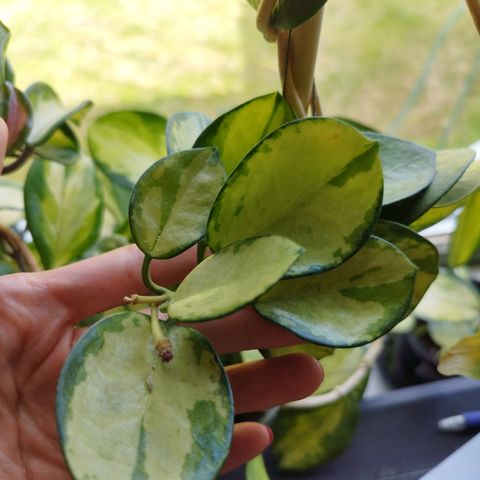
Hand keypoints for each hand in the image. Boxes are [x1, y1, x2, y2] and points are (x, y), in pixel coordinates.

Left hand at [0, 245, 322, 478]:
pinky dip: (218, 451)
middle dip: (243, 325)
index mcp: (51, 319)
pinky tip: (260, 434)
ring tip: (307, 368)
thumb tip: (0, 116)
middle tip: (296, 312)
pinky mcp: (106, 479)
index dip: (192, 267)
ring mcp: (98, 427)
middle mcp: (85, 369)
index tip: (244, 250)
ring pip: (189, 401)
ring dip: (251, 387)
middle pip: (180, 340)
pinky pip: (174, 466)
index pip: (139, 284)